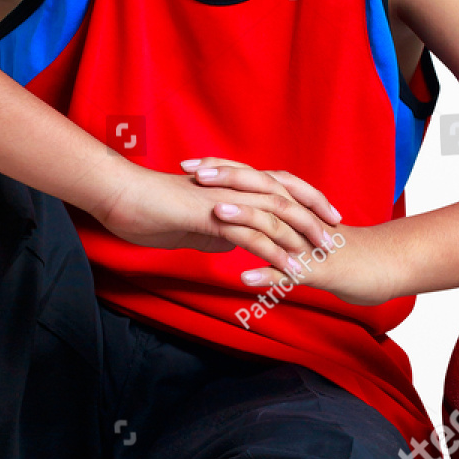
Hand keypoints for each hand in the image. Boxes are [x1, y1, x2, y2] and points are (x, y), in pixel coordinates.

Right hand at [96, 156, 339, 258]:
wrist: (121, 196)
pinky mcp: (212, 217)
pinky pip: (252, 236)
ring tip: (324, 256)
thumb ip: (210, 231)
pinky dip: (275, 254)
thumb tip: (225, 243)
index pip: (276, 186)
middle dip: (315, 214)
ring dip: (302, 237)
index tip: (323, 216)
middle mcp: (233, 188)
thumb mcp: (186, 224)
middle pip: (286, 196)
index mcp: (229, 186)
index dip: (302, 199)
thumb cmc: (146, 208)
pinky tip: (290, 271)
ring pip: (276, 215)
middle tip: (337, 233)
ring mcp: (224, 200)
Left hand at [181, 156, 398, 306]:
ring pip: (276, 227)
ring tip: (216, 214)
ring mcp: (310, 244)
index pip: (254, 178)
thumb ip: (267, 219)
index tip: (187, 164)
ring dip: (247, 219)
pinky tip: (244, 278)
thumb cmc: (334, 250)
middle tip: (195, 175)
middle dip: (229, 181)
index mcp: (292, 205)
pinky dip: (268, 276)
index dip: (222, 169)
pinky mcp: (320, 271)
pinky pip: (291, 274)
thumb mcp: (296, 230)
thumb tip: (231, 209)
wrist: (381, 268)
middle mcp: (300, 218)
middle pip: (263, 191)